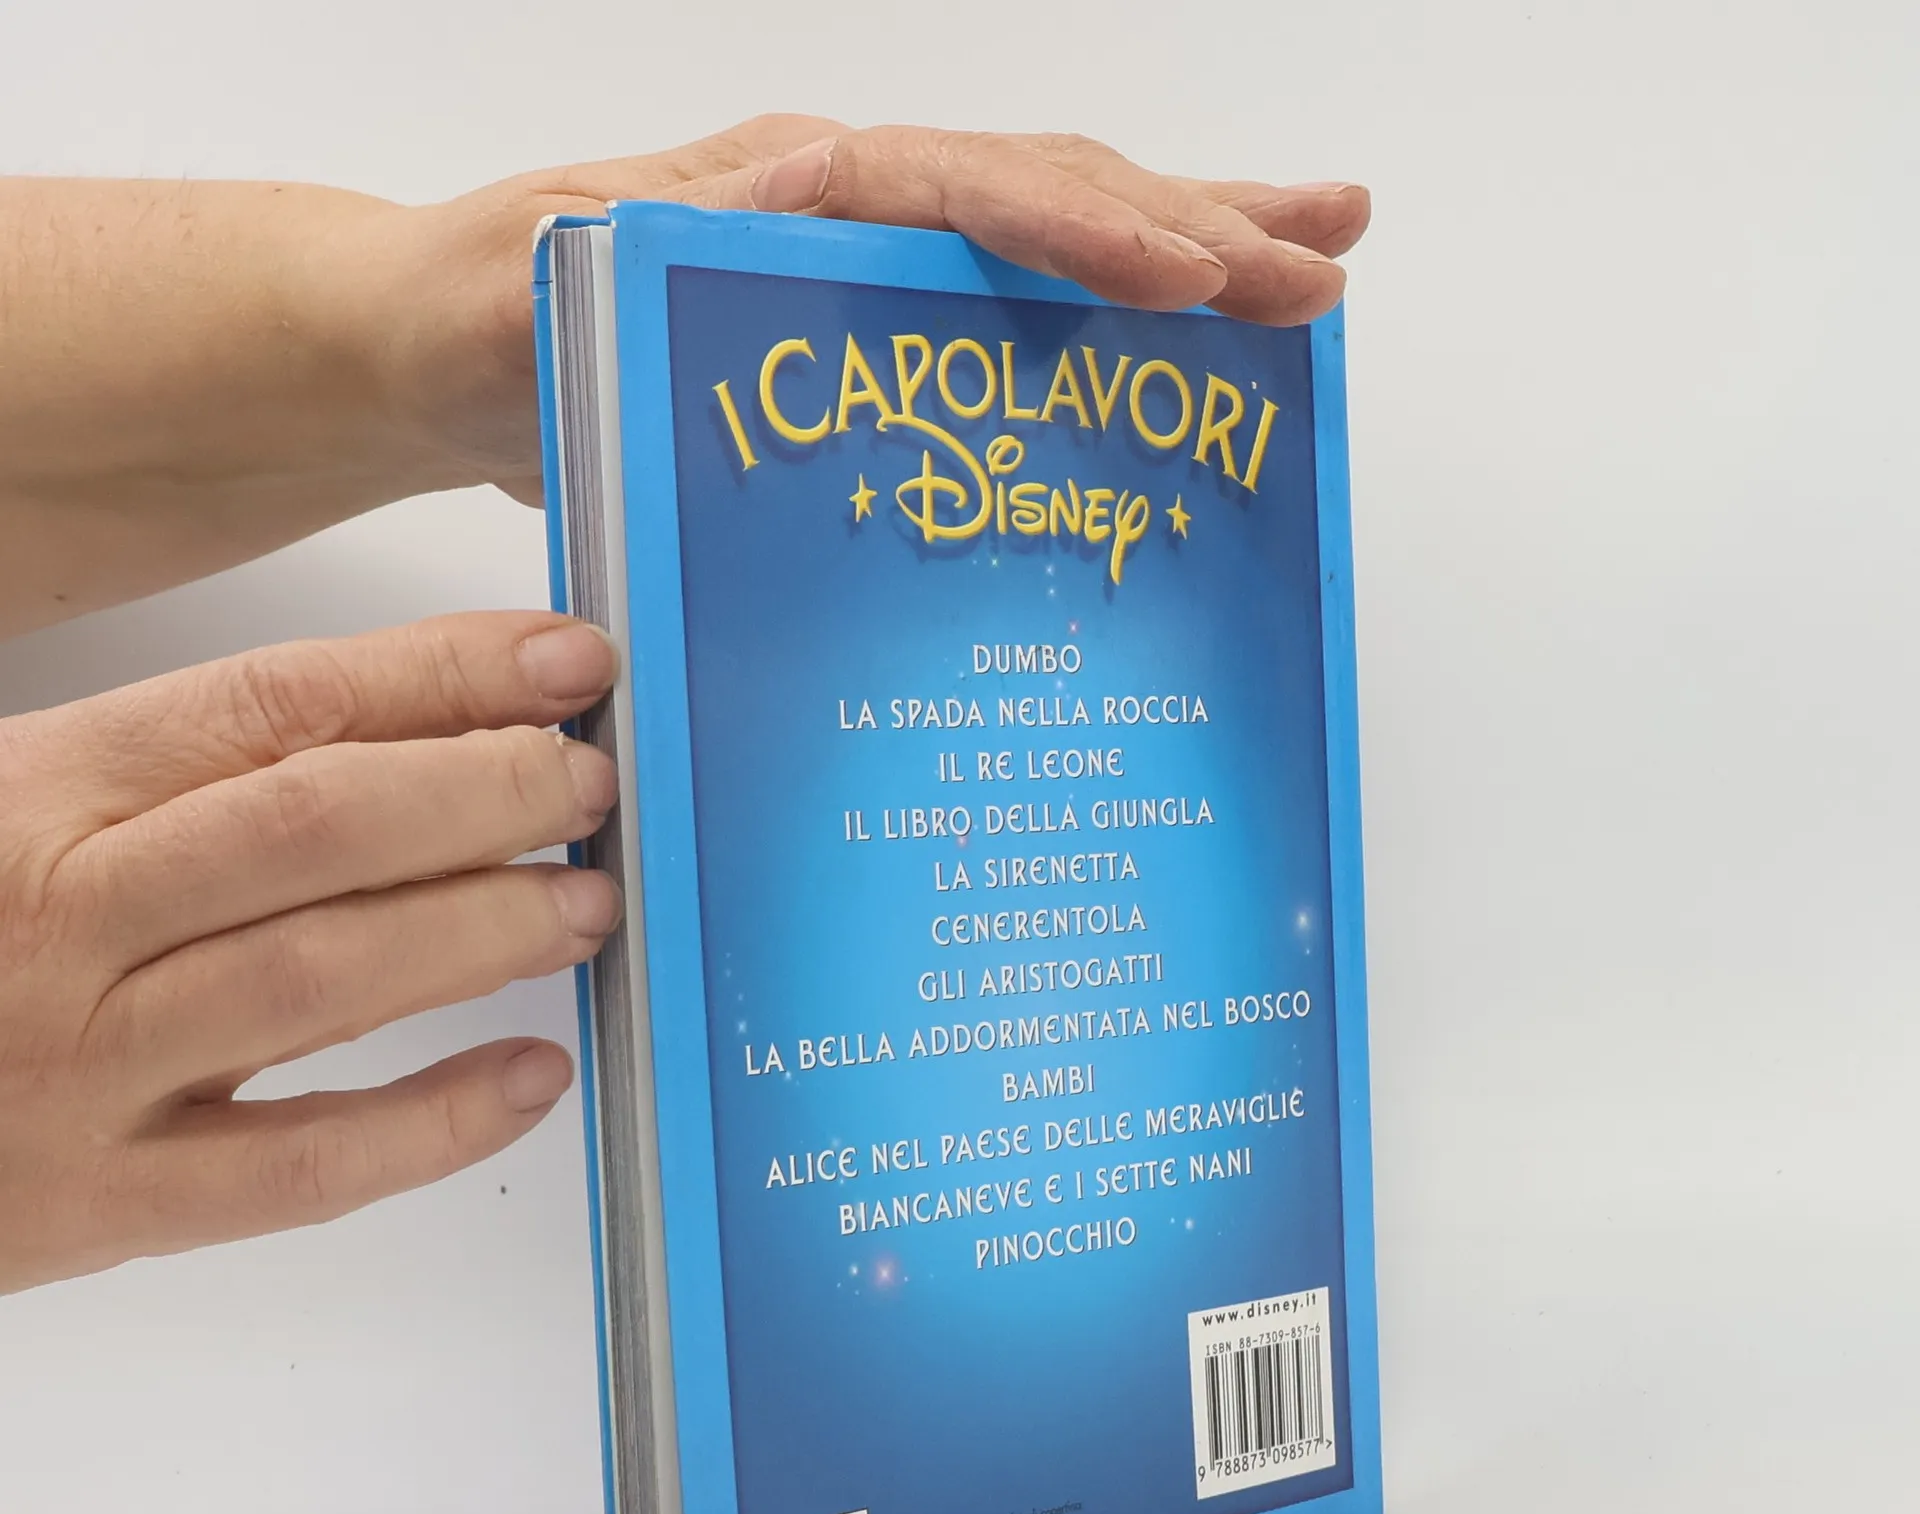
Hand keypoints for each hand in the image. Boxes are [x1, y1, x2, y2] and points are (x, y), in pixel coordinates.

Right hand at [0, 613, 622, 1292]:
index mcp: (40, 790)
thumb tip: (408, 736)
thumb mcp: (15, 807)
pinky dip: (437, 1122)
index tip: (566, 663)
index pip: (281, 702)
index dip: (446, 675)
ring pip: (326, 975)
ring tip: (588, 902)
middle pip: (319, 826)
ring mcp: (85, 1065)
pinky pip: (302, 1163)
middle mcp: (65, 914)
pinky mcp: (102, 1204)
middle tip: (591, 784)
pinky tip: (535, 1077)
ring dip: (484, 931)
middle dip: (486, 793)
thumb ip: (177, 778)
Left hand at [389, 116, 1371, 502]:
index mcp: (786, 189)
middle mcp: (849, 202)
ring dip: (1195, 240)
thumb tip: (809, 189)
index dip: (1080, 230)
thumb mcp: (540, 278)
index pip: (963, 192)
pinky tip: (1190, 329)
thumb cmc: (474, 317)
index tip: (1184, 276)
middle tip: (1327, 263)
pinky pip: (1013, 302)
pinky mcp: (872, 318)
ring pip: (1056, 226)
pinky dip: (1111, 307)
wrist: (431, 349)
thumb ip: (650, 239)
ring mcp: (870, 254)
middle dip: (1198, 227)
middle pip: (1051, 189)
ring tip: (1320, 252)